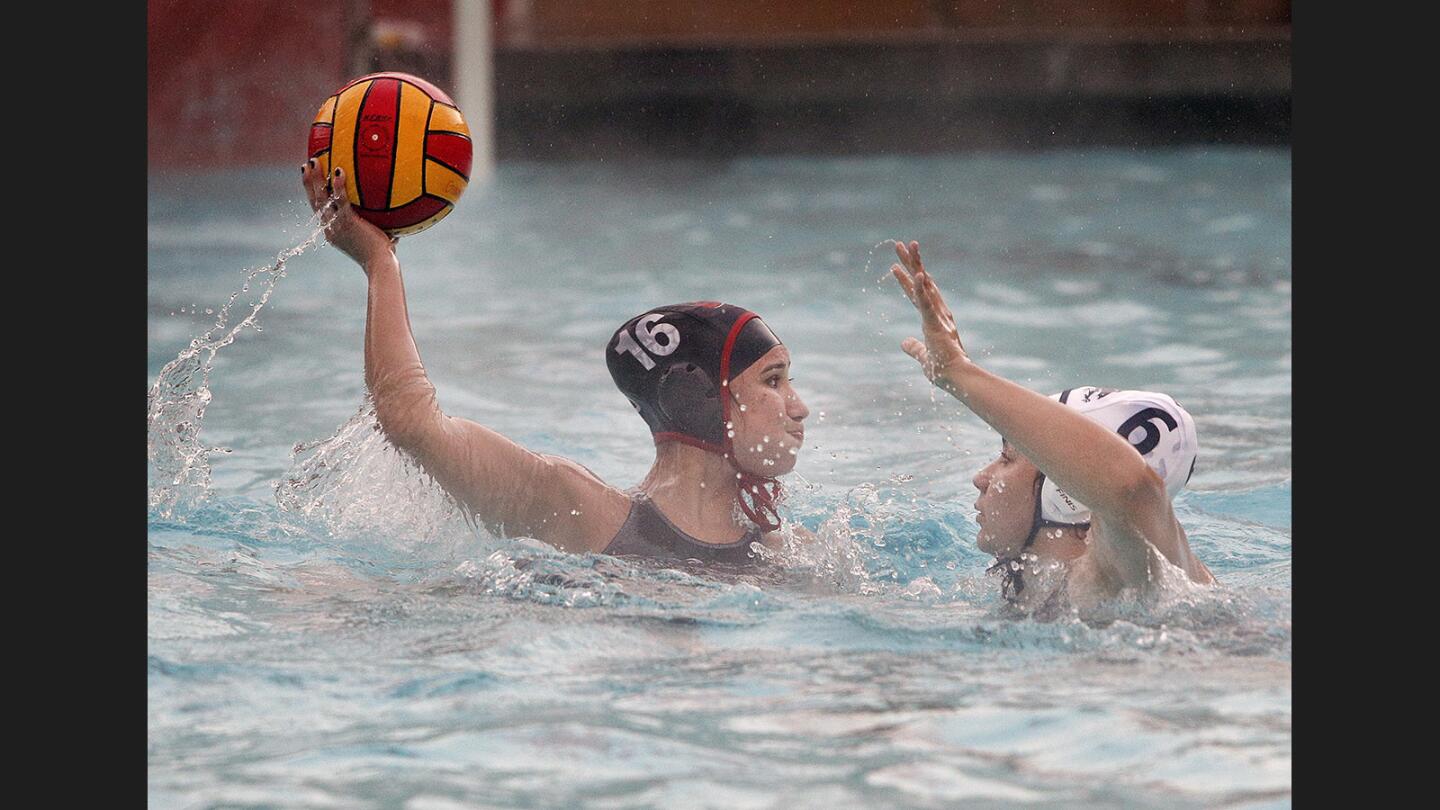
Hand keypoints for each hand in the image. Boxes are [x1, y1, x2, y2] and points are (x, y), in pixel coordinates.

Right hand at [301, 159, 396, 268]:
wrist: (380, 266)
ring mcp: (336, 225)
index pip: (320, 211)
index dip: (314, 195)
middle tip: (307, 165)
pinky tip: (339, 170)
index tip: (311, 180)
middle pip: (314, 202)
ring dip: (315, 179)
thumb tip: (395, 211)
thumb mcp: (378, 237)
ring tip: (313, 161)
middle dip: (308, 182)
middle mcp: (330, 228)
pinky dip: (338, 185)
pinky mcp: (347, 223)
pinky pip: (340, 200)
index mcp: (333, 232)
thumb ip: (380, 223)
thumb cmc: (383, 255)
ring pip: (320, 199)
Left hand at [891, 240, 969, 385]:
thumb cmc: (943, 368)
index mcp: (933, 317)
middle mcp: (938, 311)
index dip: (907, 278)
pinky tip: (916, 274)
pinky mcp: (936, 324)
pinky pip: (926, 304)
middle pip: (921, 281)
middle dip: (911, 262)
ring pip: (923, 285)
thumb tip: (903, 342)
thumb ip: (914, 348)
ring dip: (914, 265)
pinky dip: (920, 290)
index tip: (897, 264)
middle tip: (901, 244)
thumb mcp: (923, 355)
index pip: (917, 293)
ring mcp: (937, 316)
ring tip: (905, 246)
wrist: (956, 378)